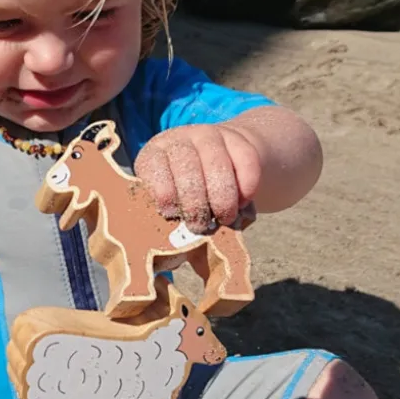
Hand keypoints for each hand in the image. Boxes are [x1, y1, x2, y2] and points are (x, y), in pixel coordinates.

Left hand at [134, 123, 261, 233]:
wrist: (227, 165)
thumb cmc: (190, 200)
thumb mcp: (175, 210)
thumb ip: (170, 231)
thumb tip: (169, 262)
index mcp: (153, 157)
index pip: (153, 167)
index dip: (163, 191)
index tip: (172, 214)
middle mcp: (178, 141)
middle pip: (186, 167)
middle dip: (195, 202)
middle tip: (201, 226)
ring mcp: (208, 136)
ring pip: (216, 163)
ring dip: (222, 197)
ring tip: (224, 219)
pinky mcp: (237, 137)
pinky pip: (245, 160)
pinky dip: (246, 186)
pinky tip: (243, 203)